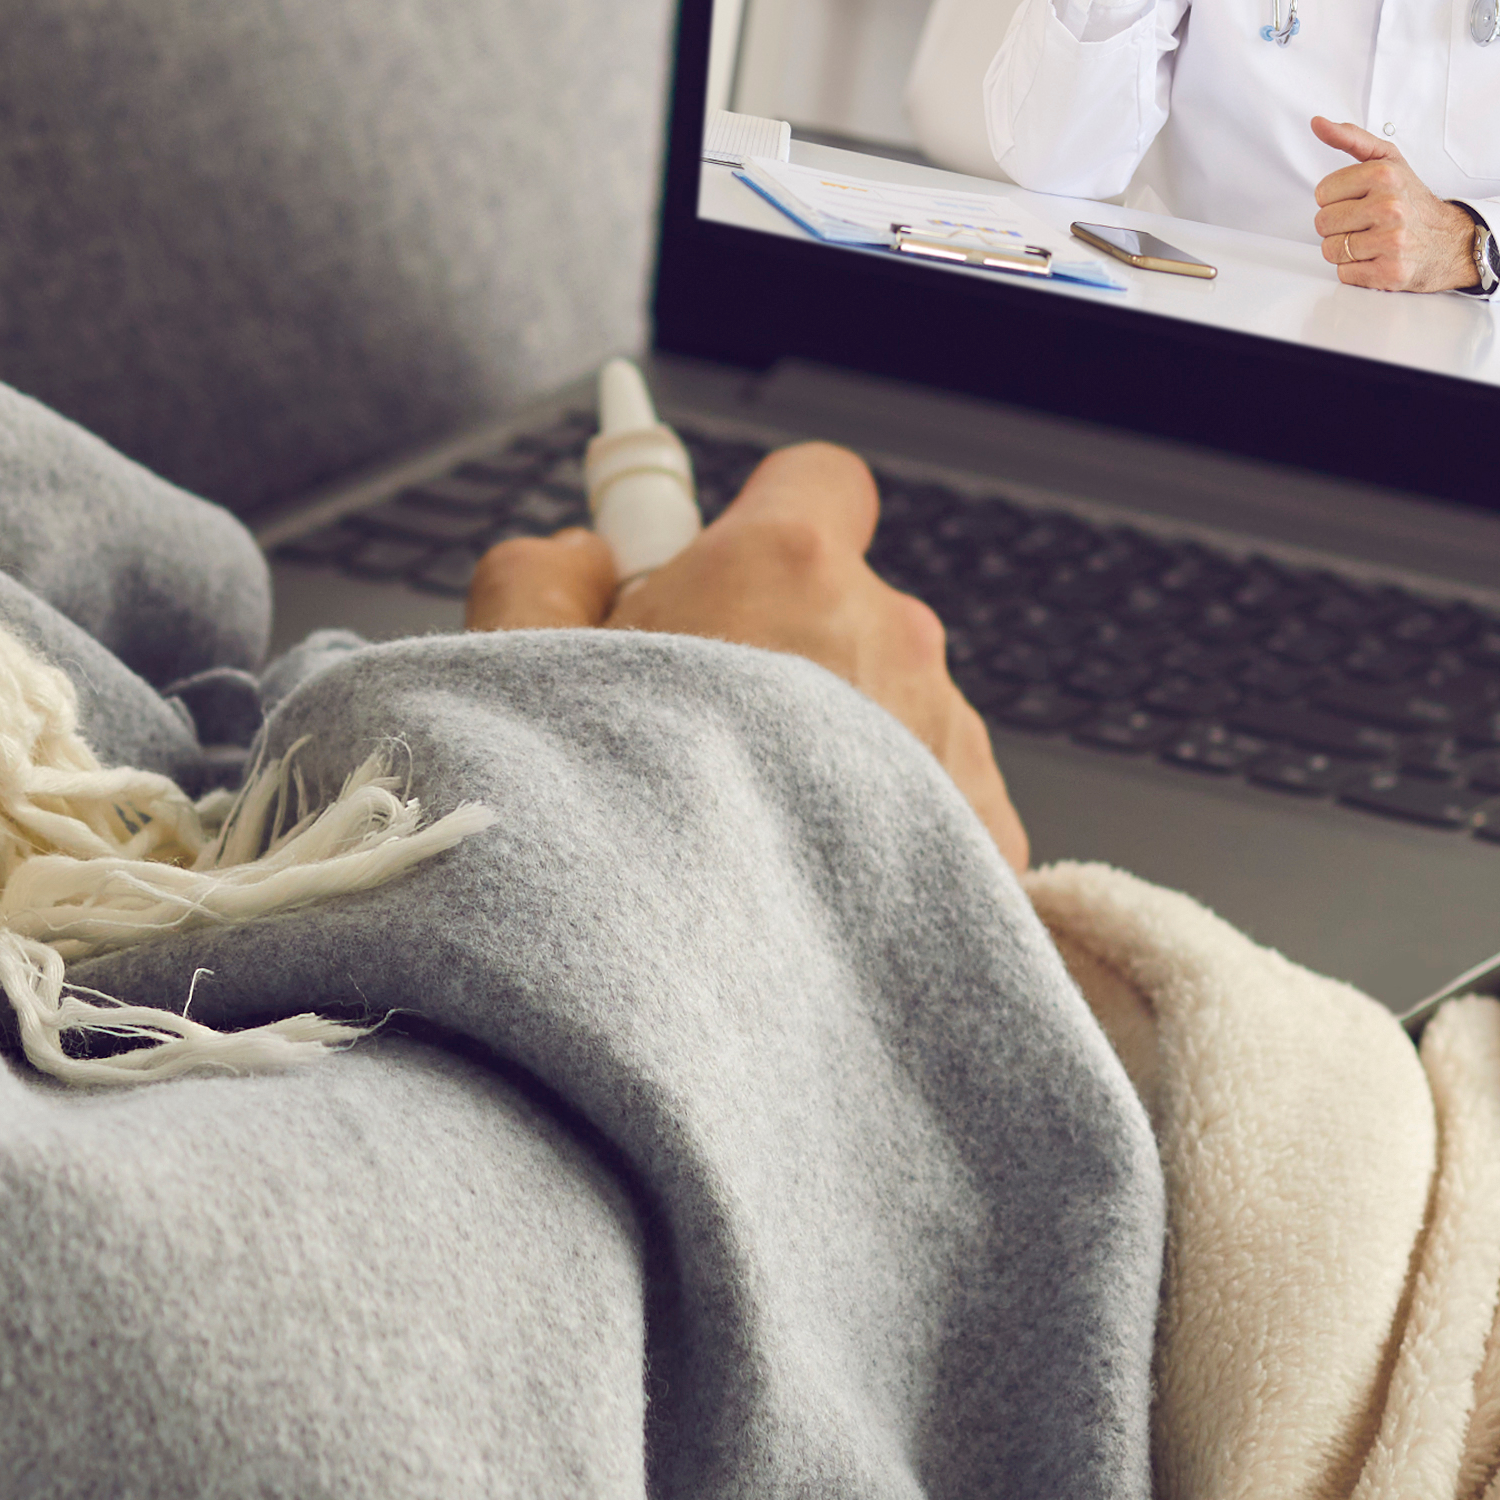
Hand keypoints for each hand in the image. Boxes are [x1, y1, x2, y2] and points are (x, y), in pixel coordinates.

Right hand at [462, 442, 1029, 874]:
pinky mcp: (992, 848)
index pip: (819, 479)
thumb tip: (575, 555)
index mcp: (787, 571)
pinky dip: (882, 843)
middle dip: (782, 657)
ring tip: (743, 848)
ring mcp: (956, 746)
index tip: (704, 571)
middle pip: (847, 612)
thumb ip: (538, 577)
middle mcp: (894, 642)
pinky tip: (805, 904)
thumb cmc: (610, 849)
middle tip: (691, 740)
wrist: (698, 1020)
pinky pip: (934, 812)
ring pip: (892, 717)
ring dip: (834, 757)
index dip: (756, 523)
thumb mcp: (506, 678)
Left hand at [1306, 119, 1486, 294]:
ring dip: (1345, 249)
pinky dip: (1355, 270)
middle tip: (1364, 223)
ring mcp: (1392, 242)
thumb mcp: (1388, 160)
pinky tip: (1376, 258)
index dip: (1336, 199)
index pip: (1322, 193)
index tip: (1358, 200)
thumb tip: (1318, 123)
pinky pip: (1345, 273)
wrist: (1451, 241)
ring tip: (1370, 241)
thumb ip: (1351, 138)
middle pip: (1324, 223)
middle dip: (1338, 225)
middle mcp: (1390, 207)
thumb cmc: (1414, 200)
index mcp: (1384, 176)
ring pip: (1331, 250)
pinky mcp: (1392, 273)